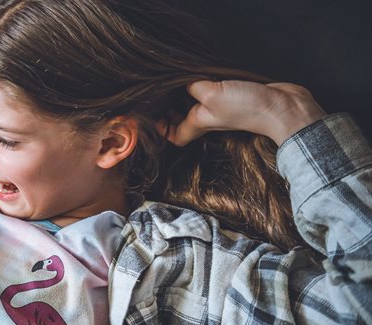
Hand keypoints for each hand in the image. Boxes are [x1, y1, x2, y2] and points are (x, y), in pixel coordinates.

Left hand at [165, 80, 326, 145]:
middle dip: (170, 110)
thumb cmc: (247, 107)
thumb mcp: (212, 95)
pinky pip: (215, 93)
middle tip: (162, 94)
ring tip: (180, 80)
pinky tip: (207, 74)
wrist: (284, 107)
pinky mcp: (237, 96)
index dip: (162, 129)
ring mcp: (223, 107)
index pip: (174, 136)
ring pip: (198, 104)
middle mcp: (209, 117)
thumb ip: (193, 86)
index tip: (154, 116)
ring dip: (187, 94)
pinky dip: (207, 85)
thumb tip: (183, 80)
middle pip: (183, 119)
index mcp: (199, 122)